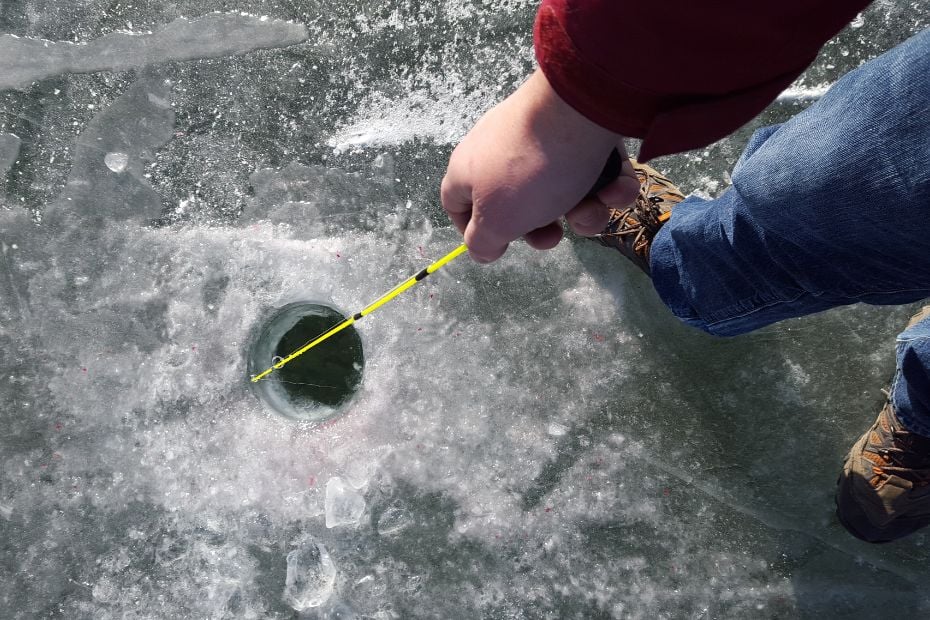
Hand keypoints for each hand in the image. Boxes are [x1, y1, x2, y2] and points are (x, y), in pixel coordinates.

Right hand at [441, 69, 639, 262]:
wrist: (581, 110)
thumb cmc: (527, 170)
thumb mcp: (497, 219)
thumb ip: (482, 241)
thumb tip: (481, 251)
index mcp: (471, 170)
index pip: (456, 203)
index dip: (472, 230)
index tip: (497, 246)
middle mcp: (503, 153)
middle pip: (517, 206)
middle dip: (542, 229)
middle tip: (555, 235)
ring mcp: (544, 142)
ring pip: (561, 193)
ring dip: (583, 211)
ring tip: (593, 205)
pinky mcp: (582, 133)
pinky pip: (593, 172)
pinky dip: (607, 186)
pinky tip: (614, 186)